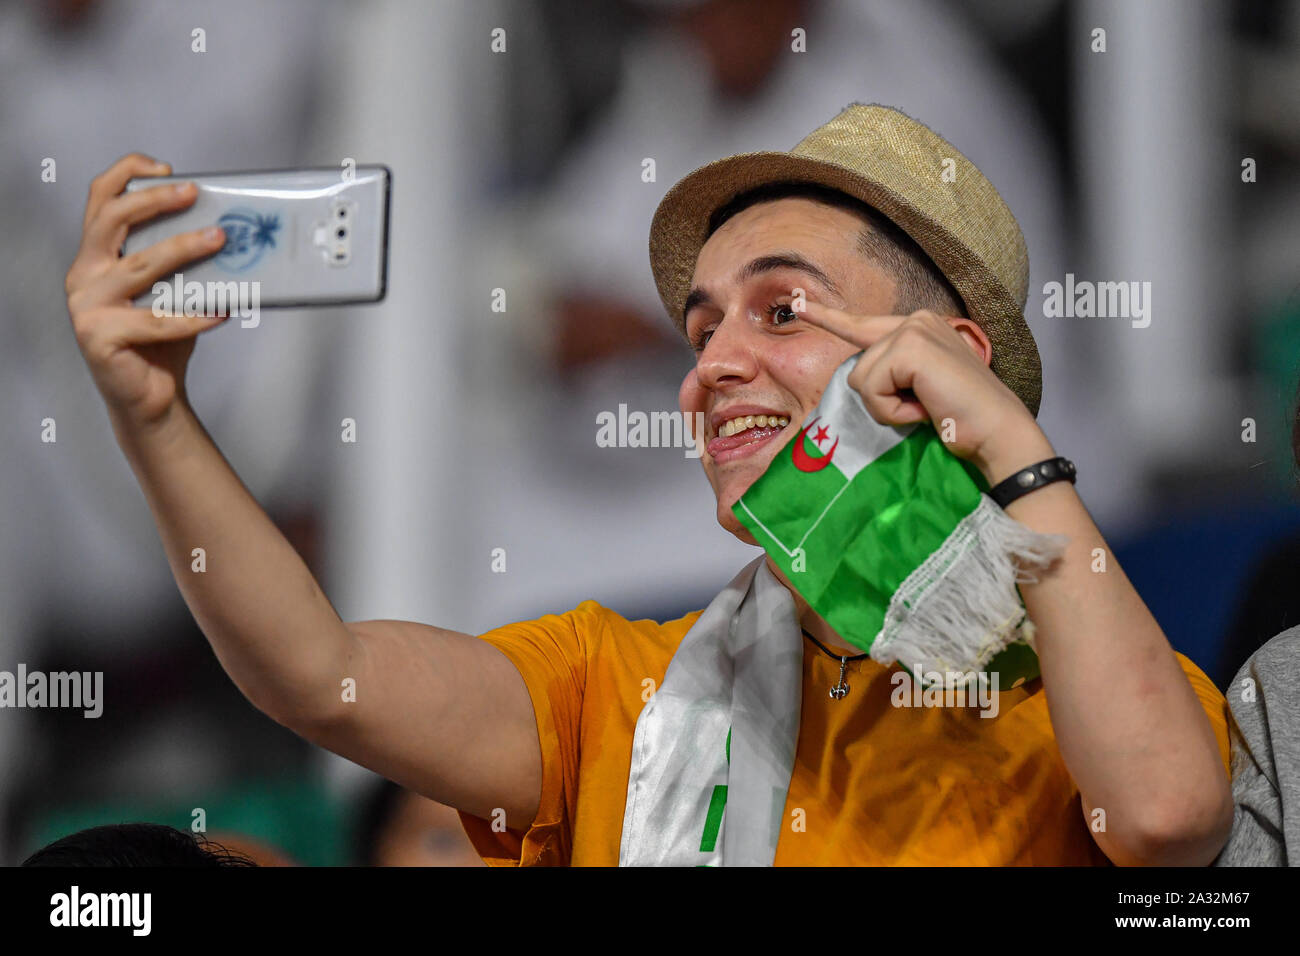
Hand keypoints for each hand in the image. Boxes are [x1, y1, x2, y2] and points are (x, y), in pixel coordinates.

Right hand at [65, 153, 227, 433]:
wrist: (151, 396)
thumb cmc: (161, 340)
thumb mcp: (170, 290)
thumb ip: (179, 262)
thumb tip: (226, 230)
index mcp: (95, 257)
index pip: (101, 201)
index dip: (127, 174)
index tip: (166, 168)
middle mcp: (84, 275)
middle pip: (112, 221)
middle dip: (154, 200)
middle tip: (194, 193)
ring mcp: (87, 307)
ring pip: (139, 266)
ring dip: (183, 249)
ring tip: (220, 239)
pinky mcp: (100, 337)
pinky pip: (157, 320)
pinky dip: (194, 314)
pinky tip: (224, 308)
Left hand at [795, 302, 1053, 484]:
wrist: (997, 432)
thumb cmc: (963, 419)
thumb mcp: (921, 389)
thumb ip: (894, 374)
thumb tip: (860, 378)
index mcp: (920, 327)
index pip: (863, 324)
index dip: (829, 318)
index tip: (798, 305)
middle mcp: (917, 320)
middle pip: (859, 366)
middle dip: (882, 398)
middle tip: (924, 407)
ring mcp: (915, 330)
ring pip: (862, 378)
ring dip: (889, 407)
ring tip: (927, 408)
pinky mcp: (911, 348)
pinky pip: (872, 389)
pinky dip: (893, 410)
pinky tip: (925, 409)